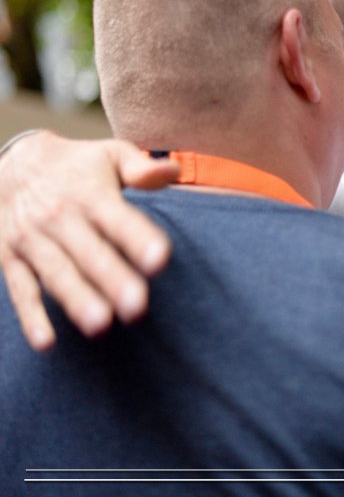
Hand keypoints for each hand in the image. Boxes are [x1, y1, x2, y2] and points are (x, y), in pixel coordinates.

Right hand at [0, 131, 178, 349]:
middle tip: (137, 306)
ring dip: (76, 299)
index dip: (138, 238)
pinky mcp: (10, 258)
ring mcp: (32, 239)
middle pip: (89, 252)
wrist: (11, 161)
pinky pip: (20, 289)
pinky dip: (30, 316)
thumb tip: (173, 171)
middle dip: (111, 279)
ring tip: (100, 325)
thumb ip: (142, 167)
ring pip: (56, 273)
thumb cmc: (77, 164)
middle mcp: (59, 217)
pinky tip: (46, 342)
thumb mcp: (110, 154)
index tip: (160, 259)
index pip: (117, 218)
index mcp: (90, 194)